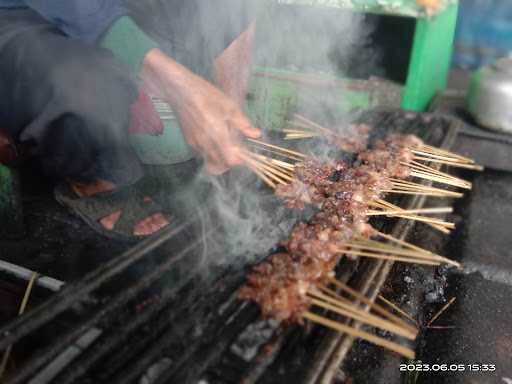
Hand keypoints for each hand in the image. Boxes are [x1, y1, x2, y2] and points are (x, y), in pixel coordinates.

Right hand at [140, 49, 259, 173]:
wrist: (180, 91)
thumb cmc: (206, 95)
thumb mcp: (229, 106)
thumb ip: (243, 124)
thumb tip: (256, 134)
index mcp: (218, 135)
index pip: (229, 161)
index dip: (238, 160)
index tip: (243, 152)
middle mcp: (205, 144)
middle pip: (219, 167)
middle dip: (229, 162)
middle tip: (235, 150)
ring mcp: (195, 144)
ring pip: (210, 162)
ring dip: (219, 159)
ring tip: (224, 144)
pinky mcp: (189, 142)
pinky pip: (202, 155)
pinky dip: (210, 153)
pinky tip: (213, 138)